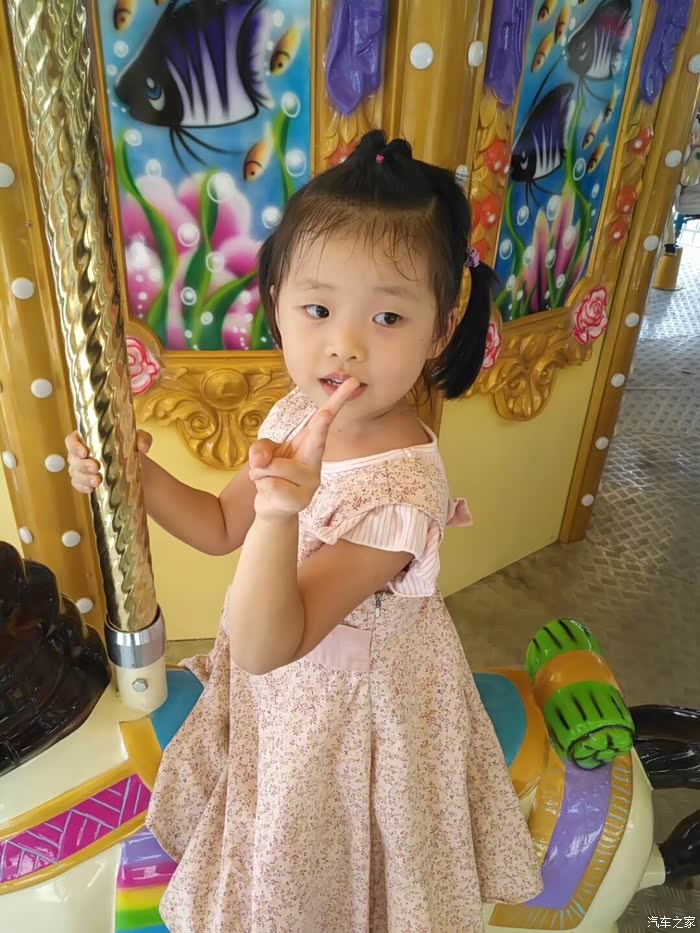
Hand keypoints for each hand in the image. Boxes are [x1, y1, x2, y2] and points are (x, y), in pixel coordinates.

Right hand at [65, 429, 152, 492]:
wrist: (136, 468)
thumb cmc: (131, 448)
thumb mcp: (138, 439)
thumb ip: (142, 438)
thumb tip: (144, 446)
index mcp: (88, 438)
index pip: (71, 440)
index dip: (74, 446)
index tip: (84, 452)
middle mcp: (81, 453)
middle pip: (73, 458)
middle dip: (82, 465)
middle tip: (95, 468)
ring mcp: (81, 468)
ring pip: (74, 473)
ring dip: (83, 478)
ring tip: (97, 481)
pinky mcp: (85, 481)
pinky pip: (78, 485)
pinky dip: (82, 487)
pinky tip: (91, 489)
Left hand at [248, 379, 358, 520]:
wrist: (272, 507)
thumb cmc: (272, 473)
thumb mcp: (264, 453)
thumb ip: (262, 449)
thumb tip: (262, 461)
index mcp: (310, 445)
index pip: (324, 420)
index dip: (338, 401)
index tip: (351, 384)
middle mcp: (315, 463)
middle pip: (317, 441)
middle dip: (322, 425)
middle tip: (327, 412)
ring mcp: (310, 483)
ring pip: (272, 466)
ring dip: (260, 472)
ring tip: (268, 479)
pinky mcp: (299, 501)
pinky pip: (269, 483)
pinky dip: (260, 485)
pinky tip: (270, 492)